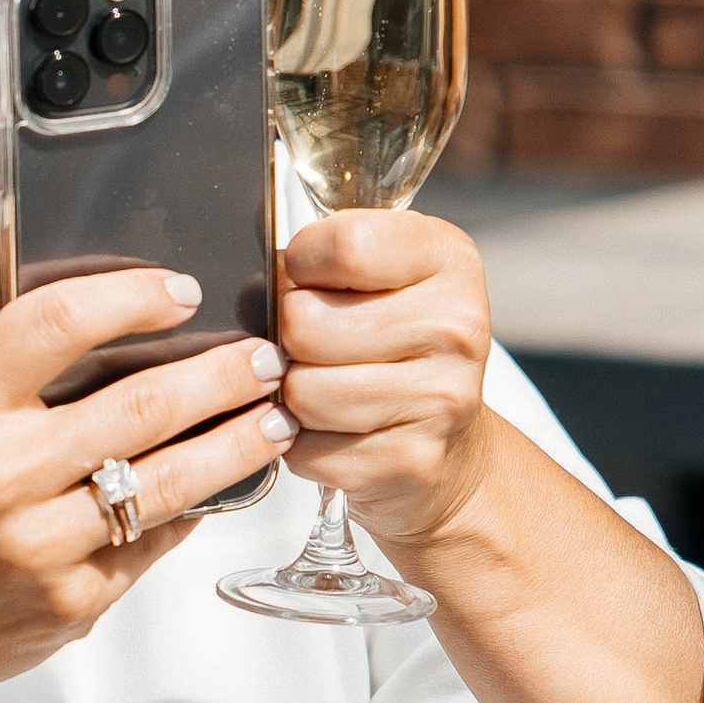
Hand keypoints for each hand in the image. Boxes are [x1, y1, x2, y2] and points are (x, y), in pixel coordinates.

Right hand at [0, 228, 293, 702]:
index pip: (57, 325)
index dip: (130, 297)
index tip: (179, 289)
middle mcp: (1, 476)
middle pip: (139, 406)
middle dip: (219, 373)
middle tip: (265, 353)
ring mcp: (41, 545)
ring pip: (165, 482)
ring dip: (234, 444)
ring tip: (276, 415)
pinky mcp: (72, 602)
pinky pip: (151, 545)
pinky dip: (193, 511)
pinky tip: (224, 483)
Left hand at [276, 211, 495, 559]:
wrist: (447, 448)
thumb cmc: (394, 345)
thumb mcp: (383, 276)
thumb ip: (327, 255)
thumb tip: (247, 272)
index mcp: (447, 258)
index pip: (343, 243)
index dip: (301, 264)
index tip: (309, 278)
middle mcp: (456, 324)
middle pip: (306, 323)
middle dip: (288, 338)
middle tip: (311, 346)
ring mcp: (440, 397)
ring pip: (302, 391)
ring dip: (292, 397)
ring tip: (322, 389)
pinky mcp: (412, 459)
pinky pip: (308, 448)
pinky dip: (303, 445)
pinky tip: (334, 433)